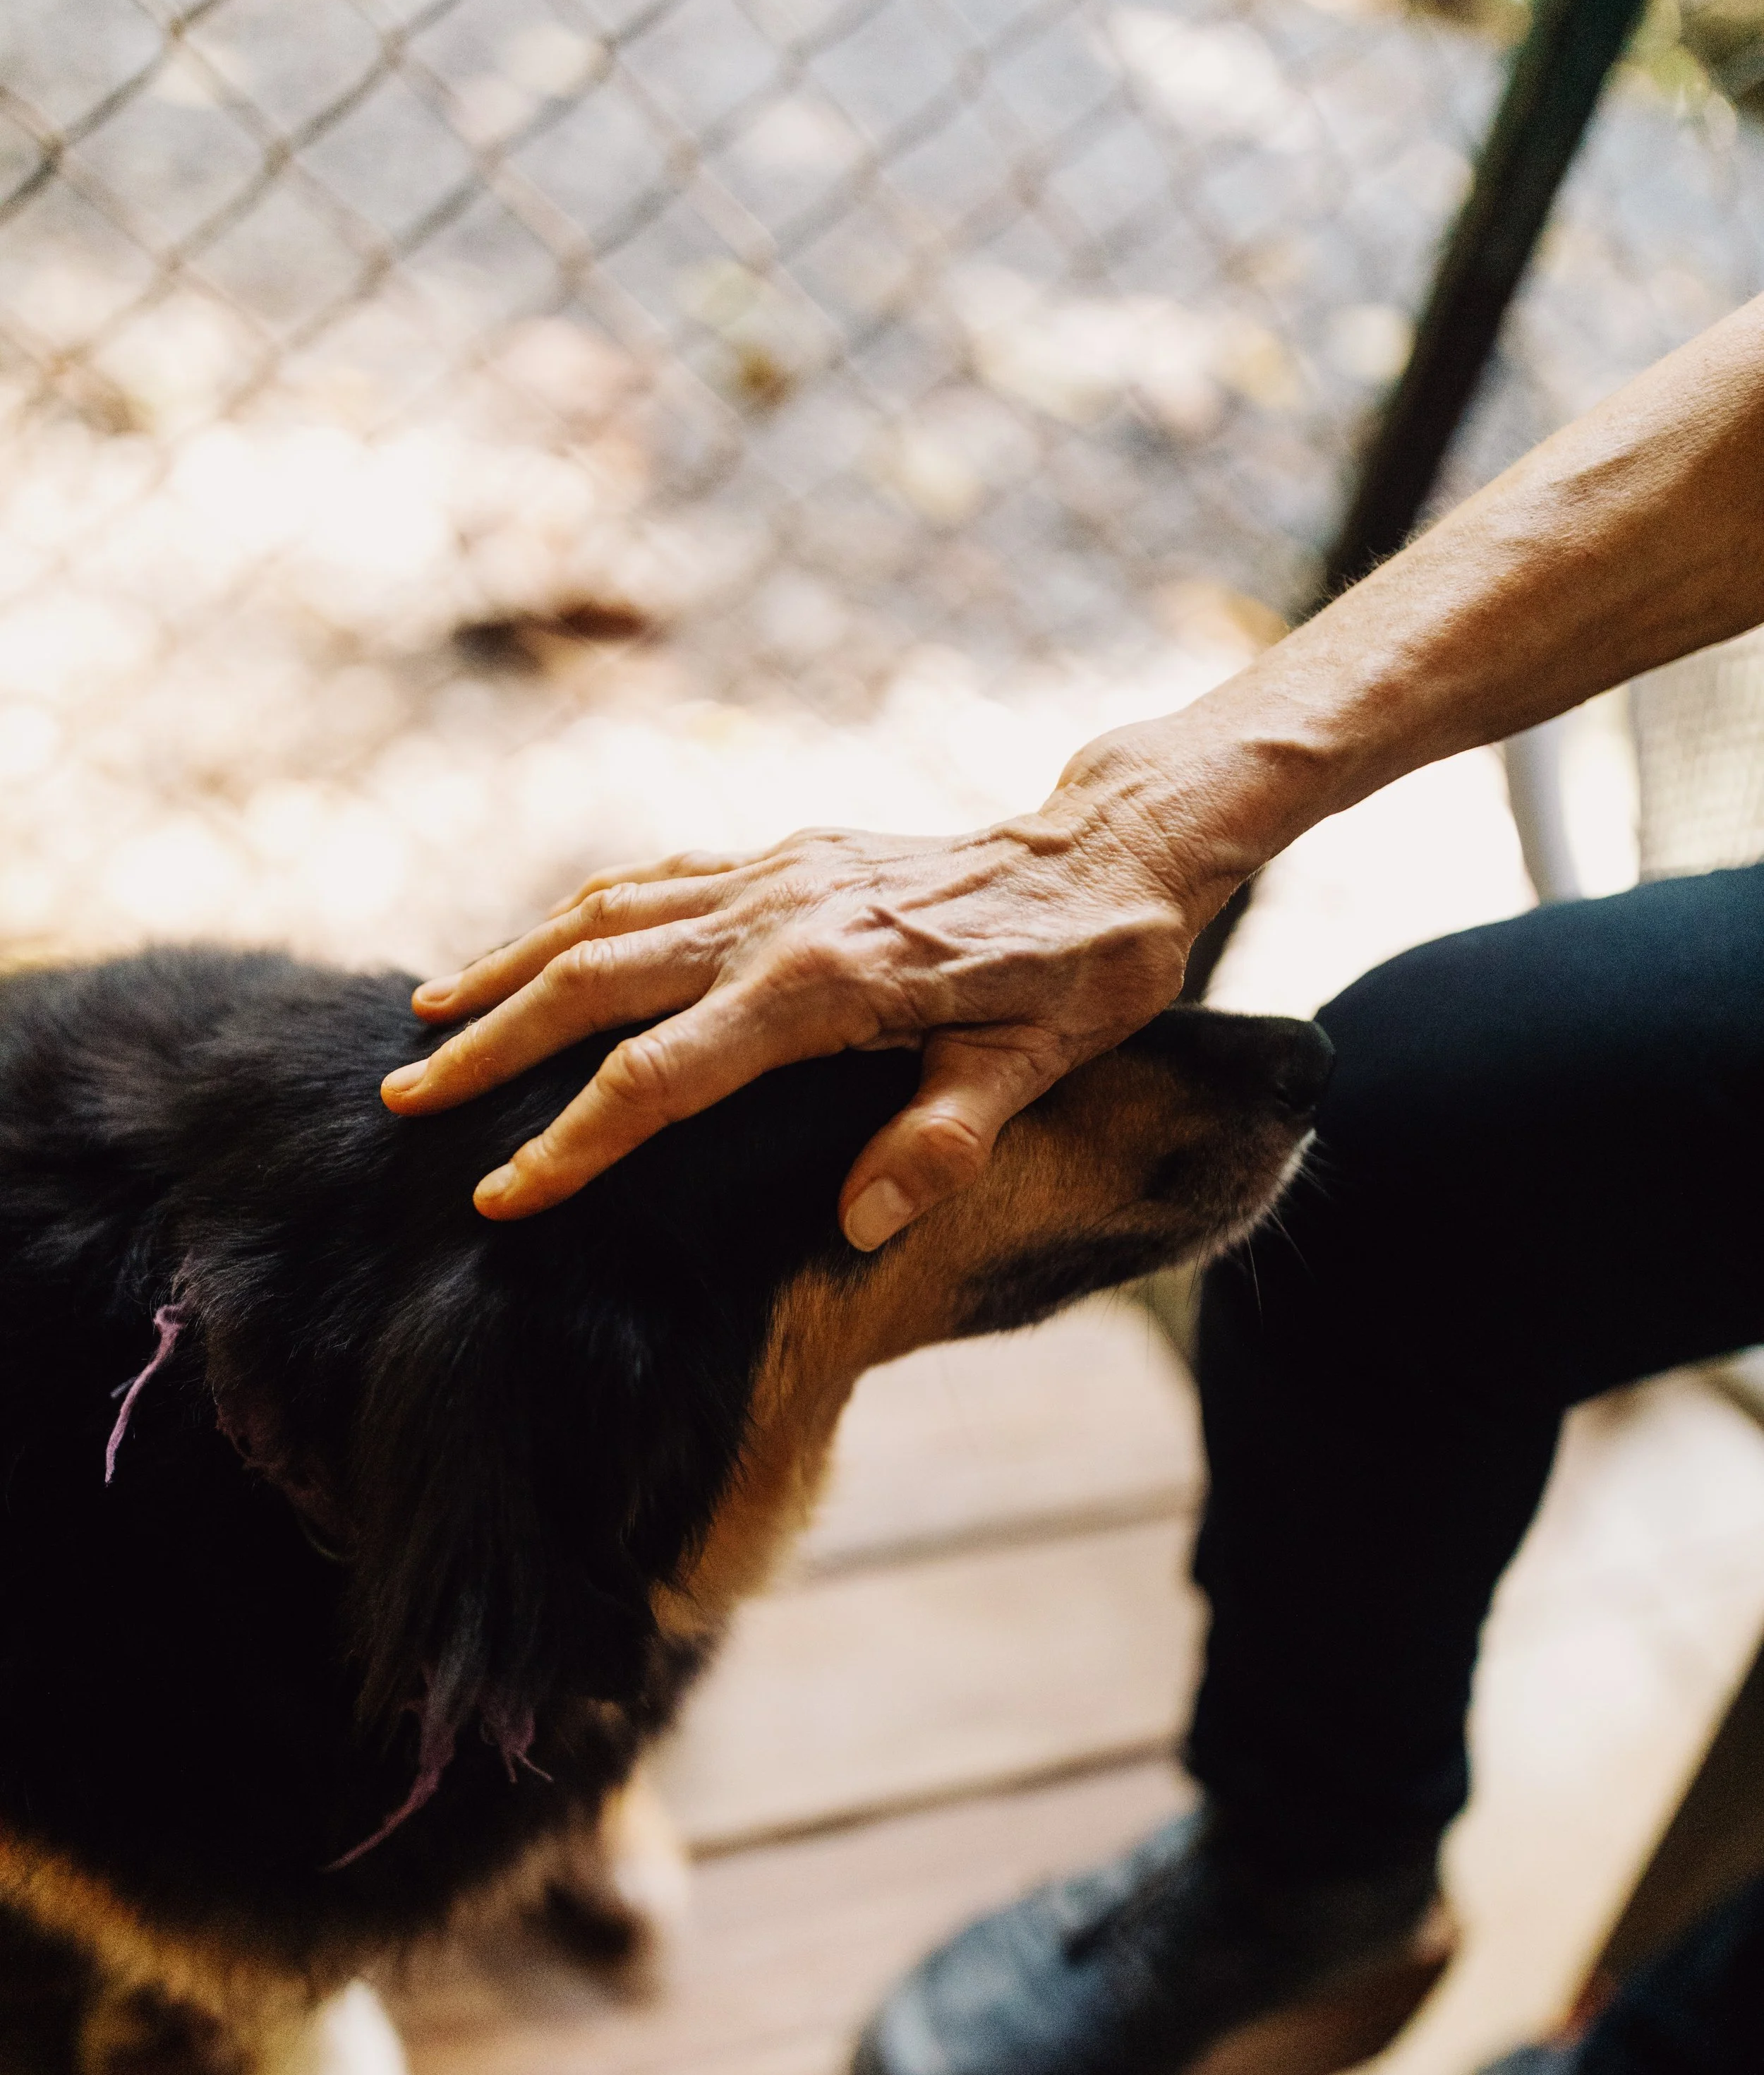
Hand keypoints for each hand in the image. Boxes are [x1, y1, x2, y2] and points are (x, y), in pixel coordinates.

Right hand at [379, 777, 1207, 1244]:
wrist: (1112, 847)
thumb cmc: (1084, 968)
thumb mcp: (1040, 1063)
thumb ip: (943, 1141)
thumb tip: (858, 1227)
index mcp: (827, 982)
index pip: (663, 1077)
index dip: (572, 1140)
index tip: (498, 1195)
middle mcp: (778, 917)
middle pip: (595, 984)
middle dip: (490, 1046)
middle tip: (403, 1100)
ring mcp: (772, 875)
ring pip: (602, 919)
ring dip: (507, 968)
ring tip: (422, 1018)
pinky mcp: (780, 854)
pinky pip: (650, 881)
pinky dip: (573, 916)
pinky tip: (529, 949)